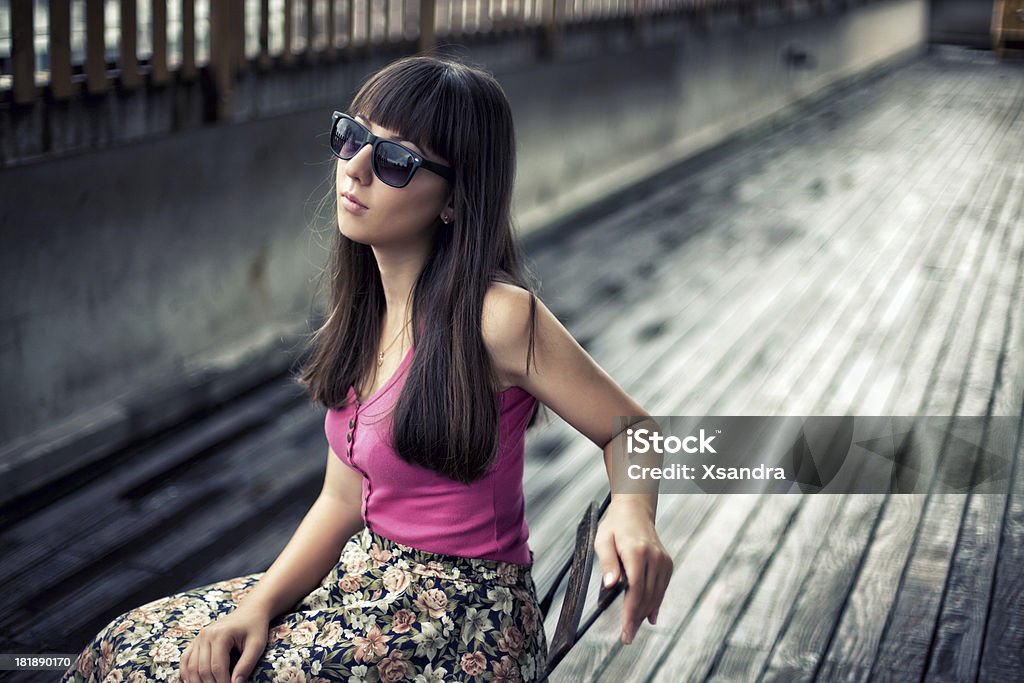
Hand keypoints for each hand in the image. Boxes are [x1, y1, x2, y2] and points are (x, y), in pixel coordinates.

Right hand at [179, 602, 270, 682]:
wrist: (250, 611)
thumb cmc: (255, 627)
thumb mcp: (257, 645)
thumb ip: (246, 665)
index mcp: (221, 634)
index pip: (218, 667)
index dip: (223, 682)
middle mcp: (206, 635)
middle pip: (202, 669)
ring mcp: (199, 637)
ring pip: (191, 666)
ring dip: (197, 681)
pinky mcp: (196, 640)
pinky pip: (185, 659)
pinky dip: (186, 673)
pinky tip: (191, 682)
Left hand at [593, 498, 673, 644]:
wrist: (635, 512)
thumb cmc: (615, 527)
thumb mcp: (603, 541)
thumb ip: (607, 563)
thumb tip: (610, 586)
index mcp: (637, 552)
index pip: (636, 589)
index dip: (631, 612)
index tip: (626, 630)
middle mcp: (654, 557)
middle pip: (647, 596)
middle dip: (637, 618)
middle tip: (627, 637)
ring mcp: (663, 561)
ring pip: (656, 594)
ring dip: (645, 613)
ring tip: (633, 629)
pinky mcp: (667, 563)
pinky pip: (662, 588)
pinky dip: (655, 603)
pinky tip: (649, 617)